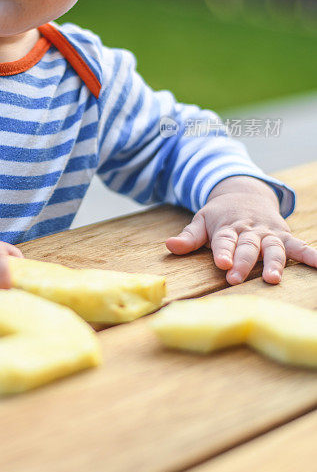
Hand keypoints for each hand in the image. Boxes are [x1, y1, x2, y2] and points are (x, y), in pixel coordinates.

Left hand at [165, 176, 316, 284]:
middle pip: (247, 247)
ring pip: (273, 248)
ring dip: (274, 262)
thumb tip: (169, 246)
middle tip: (236, 278)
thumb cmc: (220, 214)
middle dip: (243, 262)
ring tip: (273, 278)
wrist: (245, 192)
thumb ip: (189, 237)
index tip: (222, 263)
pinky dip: (310, 254)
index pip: (224, 240)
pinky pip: (298, 246)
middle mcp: (249, 230)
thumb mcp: (202, 220)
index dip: (223, 251)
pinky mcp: (283, 236)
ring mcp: (268, 233)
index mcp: (227, 227)